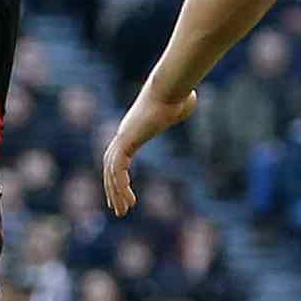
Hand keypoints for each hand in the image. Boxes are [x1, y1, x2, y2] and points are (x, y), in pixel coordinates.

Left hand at [98, 89, 194, 217]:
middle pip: (110, 169)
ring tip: (123, 211)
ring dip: (116, 192)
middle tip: (119, 211)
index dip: (119, 179)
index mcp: (131, 132)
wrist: (169, 90)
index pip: (119, 160)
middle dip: (113, 191)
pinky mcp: (126, 139)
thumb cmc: (176, 97)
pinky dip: (120, 182)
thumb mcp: (180, 107)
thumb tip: (190, 100)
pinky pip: (118, 166)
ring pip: (111, 171)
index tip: (125, 195)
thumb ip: (179, 110)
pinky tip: (127, 197)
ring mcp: (122, 137)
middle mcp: (123, 136)